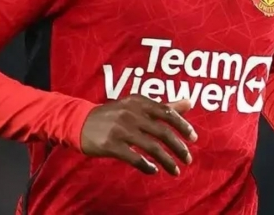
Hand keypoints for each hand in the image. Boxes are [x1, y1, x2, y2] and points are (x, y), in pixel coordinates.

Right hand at [80, 95, 197, 175]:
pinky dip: (146, 166)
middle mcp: (131, 113)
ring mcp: (120, 129)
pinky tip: (153, 171)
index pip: (167, 112)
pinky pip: (134, 158)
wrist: (80, 122)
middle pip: (162, 131)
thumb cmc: (114, 114)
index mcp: (139, 102)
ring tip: (175, 171)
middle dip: (178, 147)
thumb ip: (163, 105)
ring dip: (167, 161)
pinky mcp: (110, 145)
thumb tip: (190, 102)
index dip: (183, 126)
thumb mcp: (136, 105)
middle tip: (188, 159)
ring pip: (151, 147)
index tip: (194, 138)